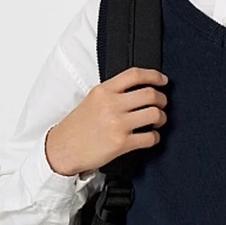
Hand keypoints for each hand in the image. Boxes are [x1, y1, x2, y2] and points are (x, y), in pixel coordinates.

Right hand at [45, 67, 168, 175]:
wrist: (62, 149)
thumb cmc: (77, 127)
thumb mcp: (92, 100)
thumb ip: (113, 92)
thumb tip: (139, 89)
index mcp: (104, 91)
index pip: (135, 74)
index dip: (154, 75)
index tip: (163, 80)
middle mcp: (111, 105)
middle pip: (150, 94)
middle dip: (162, 99)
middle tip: (162, 104)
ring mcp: (117, 124)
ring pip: (155, 114)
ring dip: (161, 118)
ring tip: (157, 121)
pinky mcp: (122, 143)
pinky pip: (150, 137)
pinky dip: (155, 137)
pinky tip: (150, 137)